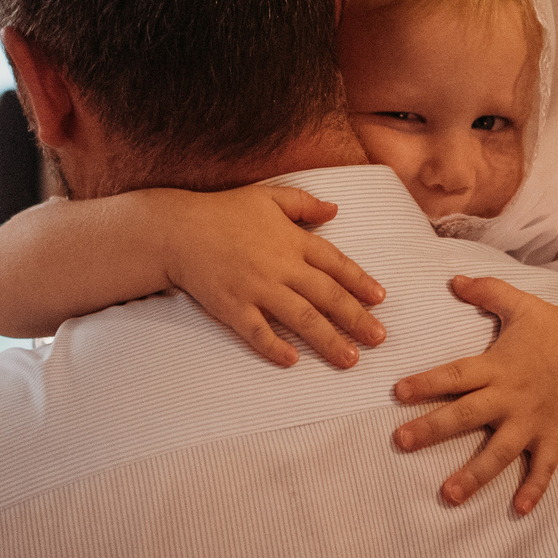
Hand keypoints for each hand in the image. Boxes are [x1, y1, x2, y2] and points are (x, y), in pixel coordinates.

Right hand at [161, 186, 385, 369]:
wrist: (177, 229)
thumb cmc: (223, 210)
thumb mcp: (268, 196)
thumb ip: (304, 203)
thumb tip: (335, 209)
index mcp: (292, 240)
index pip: (336, 264)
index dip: (360, 282)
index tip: (380, 299)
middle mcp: (280, 266)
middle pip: (327, 296)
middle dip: (356, 318)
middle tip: (378, 339)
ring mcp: (256, 288)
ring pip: (301, 318)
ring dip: (328, 339)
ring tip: (350, 359)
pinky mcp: (232, 307)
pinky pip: (256, 331)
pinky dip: (273, 346)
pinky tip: (292, 360)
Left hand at [389, 275, 557, 514]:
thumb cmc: (556, 327)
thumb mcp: (520, 304)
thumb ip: (486, 291)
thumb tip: (453, 280)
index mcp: (497, 366)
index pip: (454, 375)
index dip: (426, 383)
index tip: (397, 393)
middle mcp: (511, 397)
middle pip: (466, 415)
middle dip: (432, 429)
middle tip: (401, 442)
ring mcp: (532, 420)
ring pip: (499, 451)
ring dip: (474, 474)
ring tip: (448, 494)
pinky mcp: (554, 436)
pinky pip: (544, 467)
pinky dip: (534, 488)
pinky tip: (519, 510)